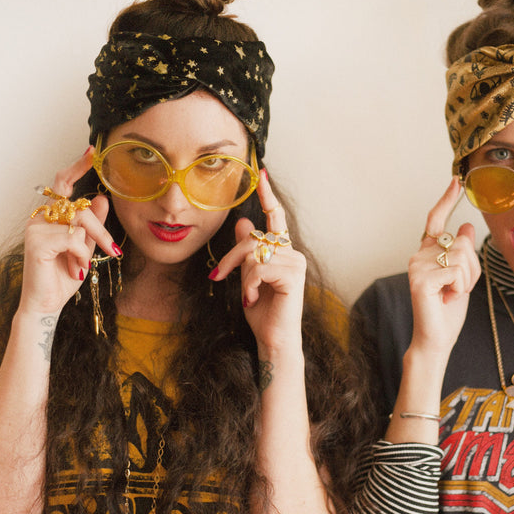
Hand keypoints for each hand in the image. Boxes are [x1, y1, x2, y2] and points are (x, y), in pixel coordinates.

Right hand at [19, 147, 120, 316]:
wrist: (47, 305)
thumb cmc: (63, 277)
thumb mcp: (85, 248)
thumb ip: (91, 225)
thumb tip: (101, 198)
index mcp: (50, 217)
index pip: (62, 184)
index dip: (77, 166)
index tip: (92, 151)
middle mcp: (40, 218)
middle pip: (80, 206)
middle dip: (101, 229)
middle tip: (113, 250)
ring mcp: (35, 229)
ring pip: (79, 222)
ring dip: (91, 245)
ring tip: (84, 265)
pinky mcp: (37, 243)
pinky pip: (73, 239)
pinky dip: (81, 255)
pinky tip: (75, 268)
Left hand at [210, 169, 305, 351]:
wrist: (273, 339)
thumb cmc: (263, 312)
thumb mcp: (248, 278)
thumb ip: (247, 253)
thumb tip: (243, 223)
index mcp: (282, 252)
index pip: (275, 218)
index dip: (267, 195)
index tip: (261, 174)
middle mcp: (291, 254)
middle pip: (253, 238)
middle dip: (231, 257)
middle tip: (218, 276)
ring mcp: (295, 263)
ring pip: (254, 253)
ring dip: (241, 276)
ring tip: (247, 296)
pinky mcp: (292, 275)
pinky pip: (258, 269)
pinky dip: (249, 286)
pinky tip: (253, 299)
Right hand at [408, 177, 480, 357]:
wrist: (436, 339)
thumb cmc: (448, 311)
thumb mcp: (463, 277)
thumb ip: (463, 253)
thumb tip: (466, 227)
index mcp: (427, 252)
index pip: (436, 220)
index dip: (446, 200)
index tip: (456, 180)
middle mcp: (418, 255)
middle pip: (462, 243)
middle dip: (471, 268)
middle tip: (458, 289)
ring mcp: (417, 266)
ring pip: (461, 257)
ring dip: (466, 280)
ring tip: (451, 295)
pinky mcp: (420, 279)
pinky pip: (456, 272)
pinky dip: (460, 288)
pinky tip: (446, 299)